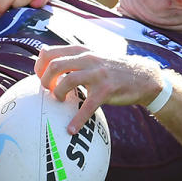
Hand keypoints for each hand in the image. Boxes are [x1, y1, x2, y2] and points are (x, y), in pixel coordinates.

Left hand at [34, 45, 164, 133]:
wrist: (142, 76)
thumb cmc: (112, 68)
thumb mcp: (92, 56)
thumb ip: (72, 58)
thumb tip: (45, 62)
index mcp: (81, 51)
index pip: (49, 53)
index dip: (39, 67)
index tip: (39, 78)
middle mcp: (88, 59)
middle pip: (55, 65)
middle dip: (45, 80)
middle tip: (47, 90)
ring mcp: (98, 74)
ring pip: (68, 80)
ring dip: (57, 93)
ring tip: (58, 100)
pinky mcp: (106, 90)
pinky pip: (87, 106)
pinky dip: (77, 119)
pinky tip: (71, 129)